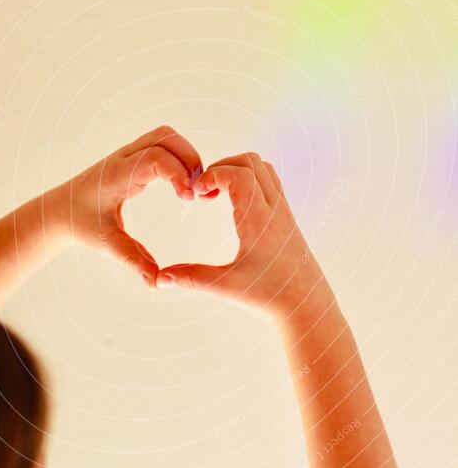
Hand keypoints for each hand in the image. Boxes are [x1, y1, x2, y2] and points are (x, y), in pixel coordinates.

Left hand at [51, 126, 202, 285]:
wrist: (59, 211)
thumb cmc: (81, 225)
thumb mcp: (108, 245)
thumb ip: (133, 261)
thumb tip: (156, 283)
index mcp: (116, 176)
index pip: (156, 158)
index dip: (179, 174)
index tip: (189, 200)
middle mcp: (123, 159)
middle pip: (166, 137)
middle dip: (189, 160)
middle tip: (197, 193)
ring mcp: (127, 154)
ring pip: (166, 136)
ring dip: (186, 156)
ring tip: (192, 188)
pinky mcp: (132, 157)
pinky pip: (161, 145)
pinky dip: (178, 158)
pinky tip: (182, 185)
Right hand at [157, 153, 327, 316]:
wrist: (306, 305)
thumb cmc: (270, 296)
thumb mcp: (226, 286)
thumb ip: (192, 278)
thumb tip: (160, 279)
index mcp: (259, 219)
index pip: (238, 173)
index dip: (212, 174)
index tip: (196, 193)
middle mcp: (274, 208)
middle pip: (250, 161)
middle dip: (221, 167)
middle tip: (203, 193)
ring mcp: (283, 210)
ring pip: (262, 168)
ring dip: (235, 172)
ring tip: (215, 196)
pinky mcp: (286, 216)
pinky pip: (268, 182)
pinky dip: (247, 182)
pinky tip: (232, 206)